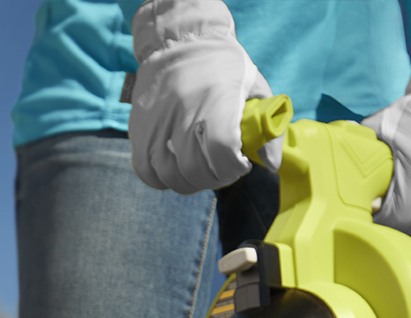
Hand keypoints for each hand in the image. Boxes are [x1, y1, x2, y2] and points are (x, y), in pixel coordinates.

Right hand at [129, 0, 274, 194]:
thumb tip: (271, 164)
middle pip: (195, 170)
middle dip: (215, 179)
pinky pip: (146, 171)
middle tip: (224, 170)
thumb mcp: (255, 87)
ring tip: (202, 170)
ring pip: (170, 175)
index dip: (234, 167)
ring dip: (191, 182)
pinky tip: (177, 170)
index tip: (241, 163)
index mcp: (216, 101)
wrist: (180, 42)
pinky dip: (162, 180)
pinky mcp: (139, 130)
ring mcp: (156, 123)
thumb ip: (268, 128)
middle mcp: (183, 113)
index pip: (221, 151)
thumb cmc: (224, 67)